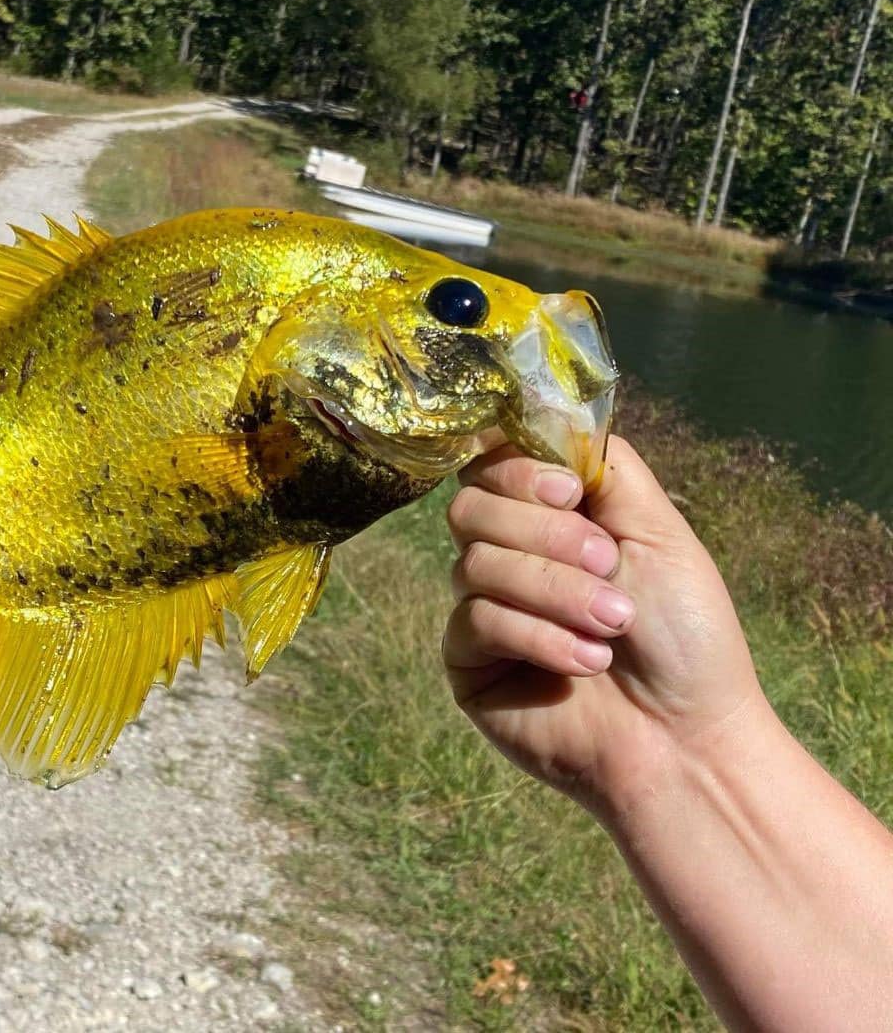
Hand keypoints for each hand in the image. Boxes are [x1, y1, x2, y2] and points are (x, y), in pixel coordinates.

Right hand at [441, 435, 770, 818]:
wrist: (684, 739)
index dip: (521, 469)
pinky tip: (584, 664)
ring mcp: (483, 608)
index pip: (494, 462)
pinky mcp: (467, 661)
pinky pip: (475, 620)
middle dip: (546, 536)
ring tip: (611, 629)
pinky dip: (537, 637)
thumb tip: (550, 414)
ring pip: (475, 562)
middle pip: (474, 504)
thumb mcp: (661, 532)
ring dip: (555, 592)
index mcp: (553, 519)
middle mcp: (511, 556)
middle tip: (609, 567)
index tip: (572, 494)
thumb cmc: (687, 639)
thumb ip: (606, 467)